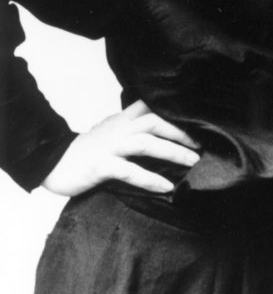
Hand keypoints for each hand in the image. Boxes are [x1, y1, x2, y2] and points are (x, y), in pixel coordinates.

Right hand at [42, 100, 200, 195]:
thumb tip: (159, 130)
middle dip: (180, 132)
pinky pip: (129, 171)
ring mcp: (109, 147)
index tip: (197, 120)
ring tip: (193, 163)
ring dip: (173, 152)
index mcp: (121, 121)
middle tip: (201, 145)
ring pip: (146, 143)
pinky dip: (150, 178)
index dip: (173, 111)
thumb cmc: (85, 153)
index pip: (150, 106)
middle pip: (154, 122)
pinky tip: (166, 187)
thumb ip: (131, 128)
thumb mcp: (110, 132)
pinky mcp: (100, 166)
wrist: (51, 164)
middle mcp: (117, 130)